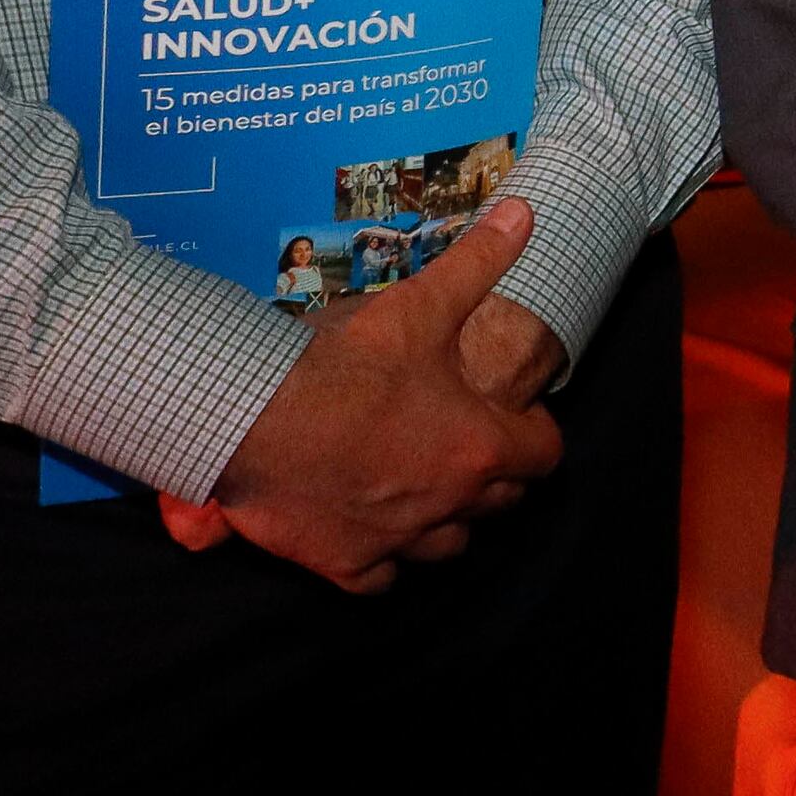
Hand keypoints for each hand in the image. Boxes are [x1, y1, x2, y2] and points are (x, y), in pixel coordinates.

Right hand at [163, 200, 563, 592]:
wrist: (251, 418)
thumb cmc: (343, 364)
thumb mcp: (420, 304)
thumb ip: (479, 261)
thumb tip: (526, 214)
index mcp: (480, 446)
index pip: (544, 456)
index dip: (535, 435)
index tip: (518, 420)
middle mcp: (450, 503)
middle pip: (500, 503)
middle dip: (494, 476)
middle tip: (469, 446)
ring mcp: (399, 540)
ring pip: (448, 547)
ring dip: (446, 521)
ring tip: (427, 489)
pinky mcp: (346, 563)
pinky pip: (382, 580)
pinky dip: (383, 562)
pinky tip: (373, 533)